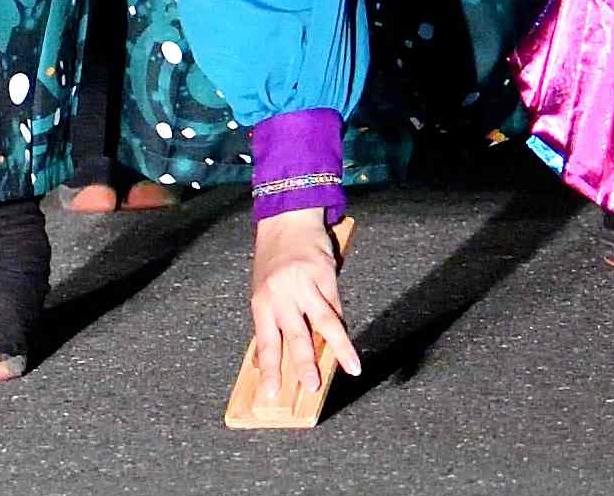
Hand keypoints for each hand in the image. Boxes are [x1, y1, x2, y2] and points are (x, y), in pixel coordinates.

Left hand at [249, 208, 358, 406]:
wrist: (288, 218)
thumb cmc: (272, 258)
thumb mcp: (262, 292)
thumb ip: (271, 321)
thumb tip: (275, 358)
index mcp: (262, 303)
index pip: (266, 344)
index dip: (269, 370)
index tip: (271, 395)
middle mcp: (283, 295)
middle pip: (297, 336)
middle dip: (305, 365)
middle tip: (312, 387)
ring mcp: (307, 284)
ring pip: (326, 322)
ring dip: (339, 348)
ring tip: (351, 366)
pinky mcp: (327, 273)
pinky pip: (336, 304)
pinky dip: (341, 324)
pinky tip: (346, 340)